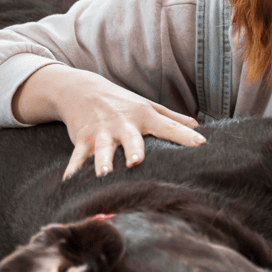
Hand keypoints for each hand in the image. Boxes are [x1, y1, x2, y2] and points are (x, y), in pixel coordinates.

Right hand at [12, 63, 204, 178]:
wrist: (82, 88)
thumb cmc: (121, 101)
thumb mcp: (146, 105)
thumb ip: (171, 118)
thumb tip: (197, 125)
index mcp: (143, 115)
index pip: (168, 126)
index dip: (184, 135)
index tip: (201, 143)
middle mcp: (123, 123)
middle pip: (131, 138)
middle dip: (134, 149)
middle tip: (136, 162)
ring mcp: (101, 131)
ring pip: (103, 149)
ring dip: (102, 162)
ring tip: (104, 175)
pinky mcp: (82, 138)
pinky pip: (77, 156)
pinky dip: (73, 169)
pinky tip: (69, 182)